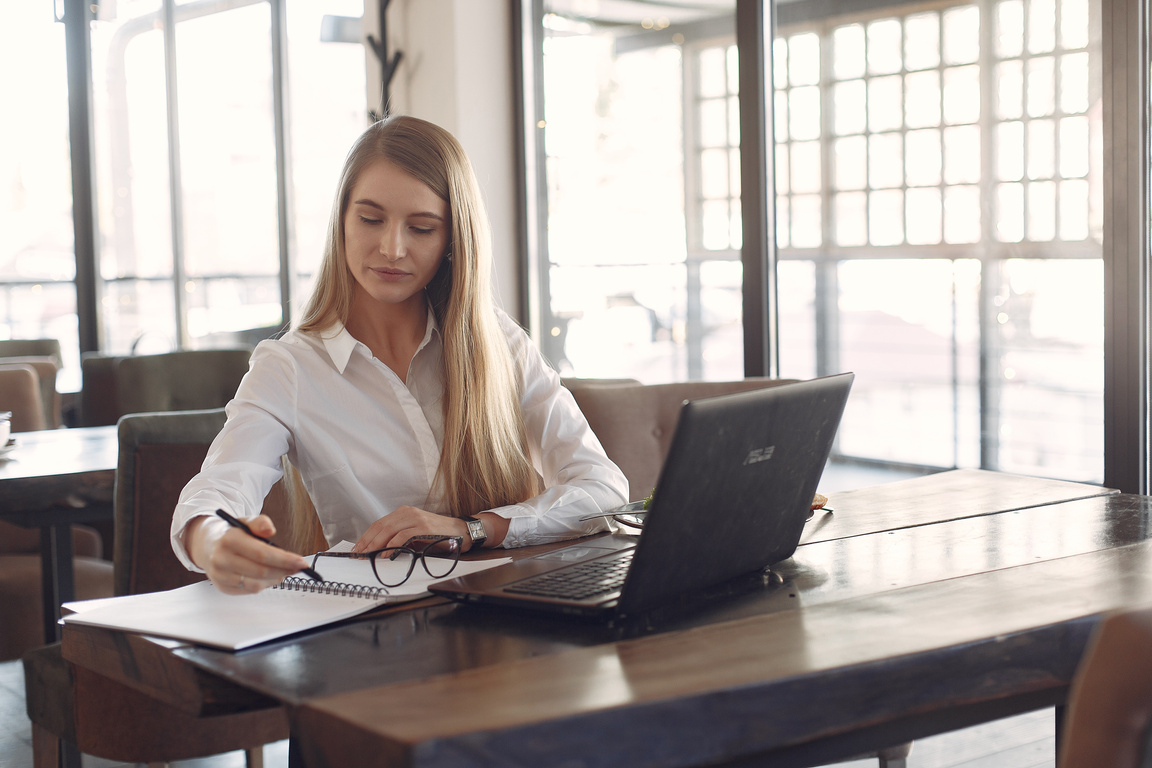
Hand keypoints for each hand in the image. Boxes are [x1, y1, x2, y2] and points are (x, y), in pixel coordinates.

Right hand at [185, 514, 314, 593]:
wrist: (206, 544)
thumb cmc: (231, 533)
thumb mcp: (245, 521)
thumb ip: (260, 522)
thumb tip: (270, 530)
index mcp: (229, 540)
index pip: (262, 554)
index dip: (284, 560)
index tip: (301, 562)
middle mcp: (222, 560)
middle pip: (261, 571)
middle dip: (284, 570)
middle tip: (298, 567)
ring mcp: (220, 576)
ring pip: (256, 585)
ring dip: (275, 579)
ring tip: (285, 571)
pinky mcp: (222, 587)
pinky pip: (248, 591)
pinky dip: (263, 585)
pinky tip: (270, 577)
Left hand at [352, 505, 468, 552]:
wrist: (461, 531)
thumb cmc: (437, 535)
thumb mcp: (415, 534)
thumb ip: (399, 538)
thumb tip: (380, 550)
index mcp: (404, 513)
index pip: (379, 524)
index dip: (366, 537)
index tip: (357, 549)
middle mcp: (408, 513)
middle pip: (380, 526)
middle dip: (367, 542)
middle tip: (359, 554)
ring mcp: (416, 519)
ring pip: (388, 530)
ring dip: (376, 544)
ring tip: (369, 555)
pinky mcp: (423, 527)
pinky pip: (403, 536)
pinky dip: (392, 546)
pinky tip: (386, 554)